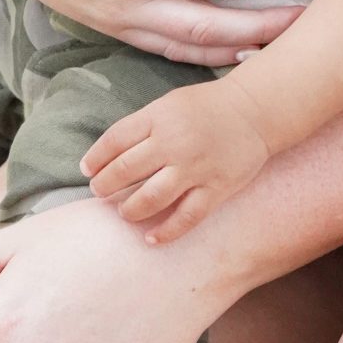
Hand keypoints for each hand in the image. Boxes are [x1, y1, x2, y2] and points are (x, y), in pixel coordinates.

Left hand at [82, 84, 270, 241]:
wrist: (255, 110)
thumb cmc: (206, 107)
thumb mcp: (169, 104)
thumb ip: (142, 127)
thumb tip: (109, 156)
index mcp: (159, 117)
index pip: (115, 141)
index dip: (95, 158)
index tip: (87, 170)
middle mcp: (174, 142)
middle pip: (126, 170)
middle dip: (105, 186)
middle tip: (100, 192)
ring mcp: (195, 167)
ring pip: (150, 198)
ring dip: (129, 209)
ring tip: (123, 212)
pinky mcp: (216, 188)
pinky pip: (186, 217)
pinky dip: (166, 232)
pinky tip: (150, 238)